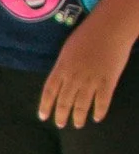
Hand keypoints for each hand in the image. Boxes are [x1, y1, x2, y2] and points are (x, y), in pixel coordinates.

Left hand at [40, 10, 135, 128]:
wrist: (109, 29)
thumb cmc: (87, 35)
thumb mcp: (67, 51)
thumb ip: (63, 67)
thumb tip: (61, 80)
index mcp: (61, 68)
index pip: (49, 92)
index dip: (45, 106)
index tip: (43, 117)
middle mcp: (74, 77)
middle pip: (64, 101)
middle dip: (61, 115)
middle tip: (60, 124)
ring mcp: (91, 80)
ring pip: (82, 105)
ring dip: (78, 117)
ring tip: (77, 124)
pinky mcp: (108, 81)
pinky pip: (102, 101)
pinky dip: (100, 111)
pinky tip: (97, 118)